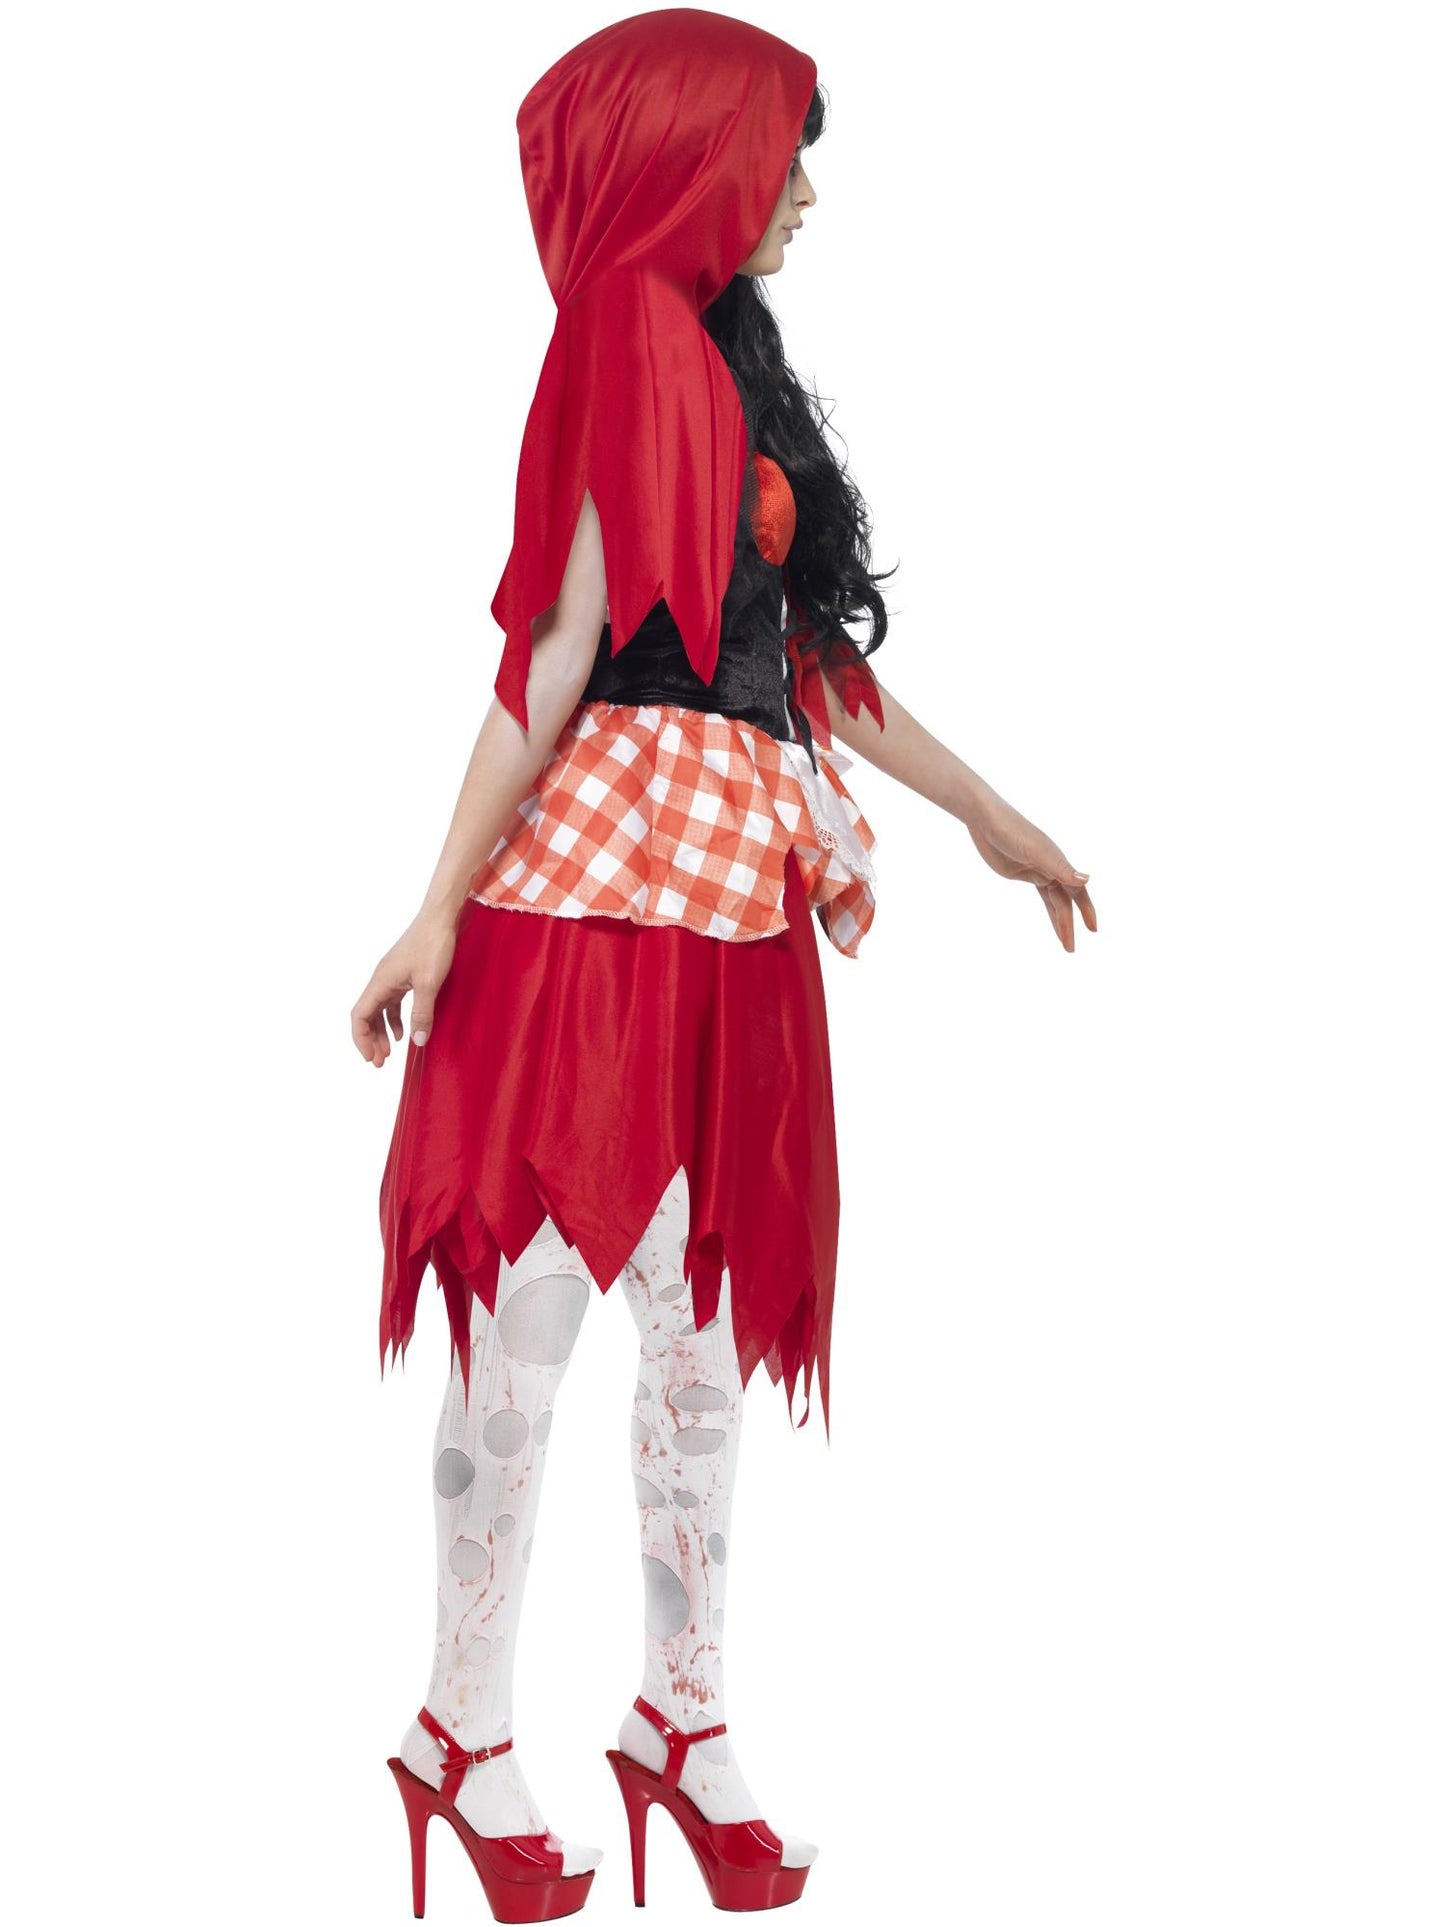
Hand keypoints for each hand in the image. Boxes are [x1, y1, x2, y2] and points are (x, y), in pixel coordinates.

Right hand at [351, 910, 459, 1064]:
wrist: (440, 917)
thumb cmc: (432, 945)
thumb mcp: (429, 983)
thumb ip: (422, 1013)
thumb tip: (418, 1042)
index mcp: (380, 982)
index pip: (359, 1016)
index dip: (361, 1039)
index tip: (371, 1058)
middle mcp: (381, 979)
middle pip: (366, 1015)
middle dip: (370, 1040)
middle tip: (380, 1062)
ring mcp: (392, 976)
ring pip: (379, 1009)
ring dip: (381, 1031)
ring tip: (390, 1052)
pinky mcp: (403, 974)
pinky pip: (392, 1002)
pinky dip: (394, 1019)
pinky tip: (404, 1032)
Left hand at [966, 791, 1096, 951]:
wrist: (986, 820)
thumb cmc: (1012, 831)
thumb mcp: (1037, 852)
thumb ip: (1061, 868)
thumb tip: (1087, 880)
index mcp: (1058, 862)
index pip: (1078, 891)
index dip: (1086, 910)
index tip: (1093, 930)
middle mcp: (1052, 867)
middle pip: (1065, 901)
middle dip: (1069, 924)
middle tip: (1070, 949)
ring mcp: (1037, 870)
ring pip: (1054, 900)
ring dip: (1059, 920)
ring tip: (1064, 942)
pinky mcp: (1022, 872)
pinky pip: (1042, 894)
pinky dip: (1049, 907)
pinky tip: (1053, 916)